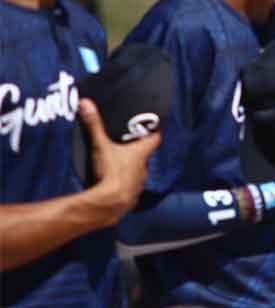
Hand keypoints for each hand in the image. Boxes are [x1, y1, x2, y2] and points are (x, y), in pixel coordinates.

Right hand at [81, 98, 160, 224]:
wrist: (110, 204)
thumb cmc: (110, 173)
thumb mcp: (101, 146)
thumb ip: (94, 125)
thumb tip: (86, 103)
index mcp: (141, 153)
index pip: (155, 138)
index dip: (154, 130)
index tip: (152, 124)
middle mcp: (144, 168)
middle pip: (144, 154)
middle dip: (136, 147)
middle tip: (126, 140)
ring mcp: (138, 183)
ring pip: (137, 170)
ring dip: (130, 166)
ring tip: (117, 160)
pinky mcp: (131, 196)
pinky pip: (130, 185)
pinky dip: (124, 181)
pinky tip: (113, 180)